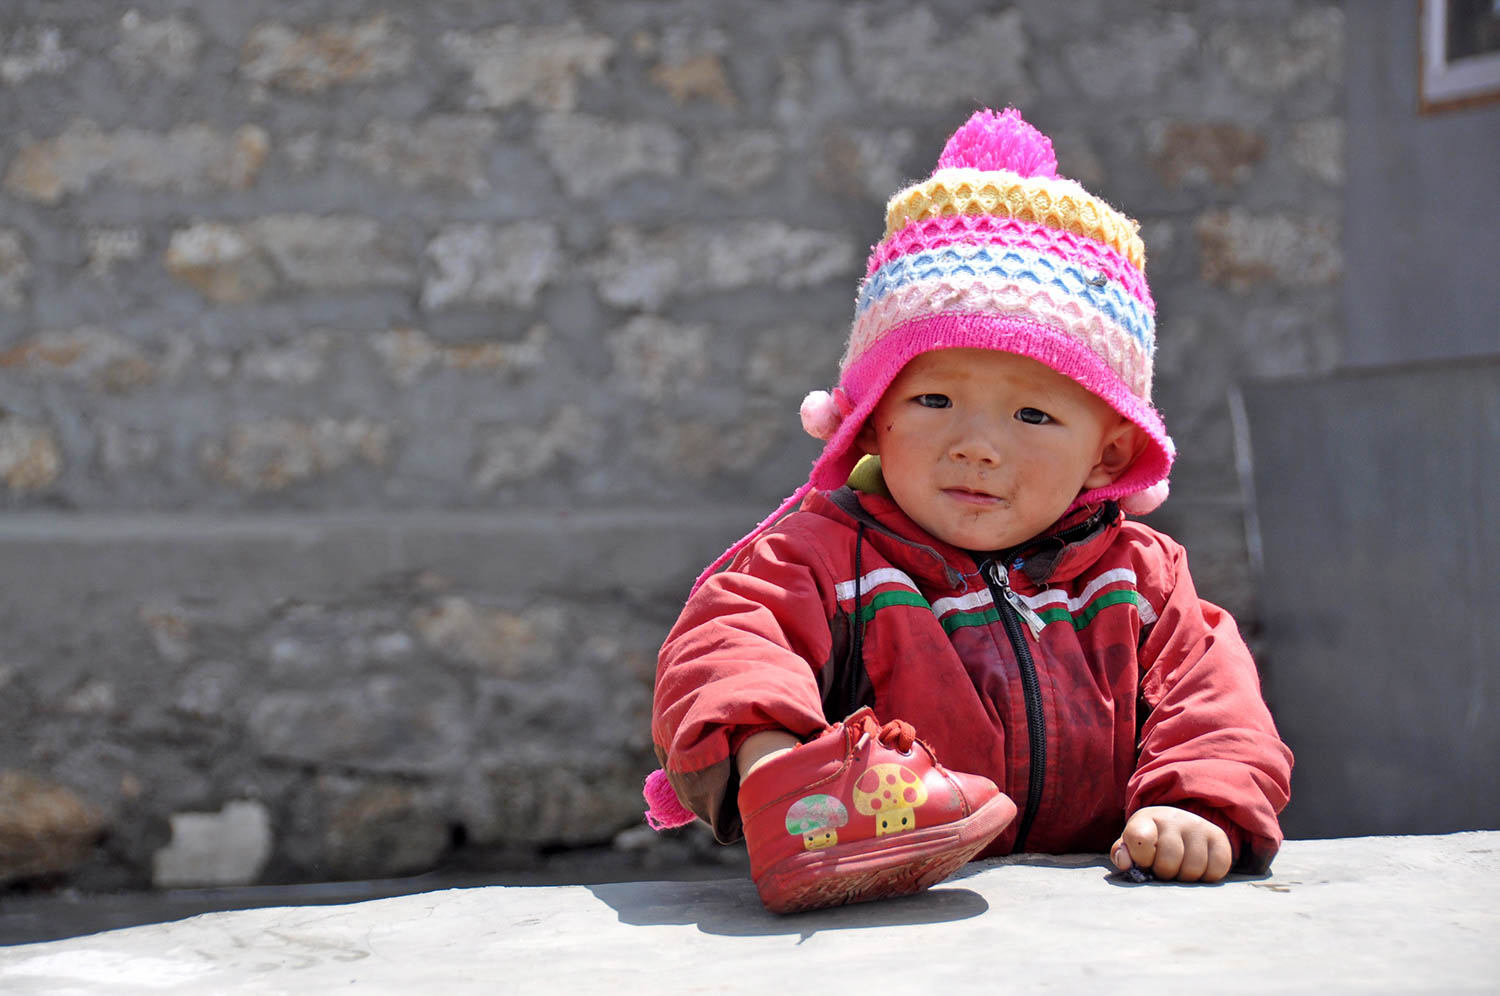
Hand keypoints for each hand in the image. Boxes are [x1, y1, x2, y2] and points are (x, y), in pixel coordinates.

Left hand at [1110, 806, 1232, 882]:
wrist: (1179, 822)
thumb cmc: (1150, 840)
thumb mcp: (1131, 843)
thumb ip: (1121, 854)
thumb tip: (1125, 863)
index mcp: (1146, 819)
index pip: (1139, 838)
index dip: (1141, 858)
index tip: (1144, 862)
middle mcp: (1173, 818)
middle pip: (1168, 861)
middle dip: (1164, 872)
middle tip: (1163, 868)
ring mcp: (1198, 826)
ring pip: (1193, 868)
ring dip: (1185, 877)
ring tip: (1179, 868)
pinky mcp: (1219, 837)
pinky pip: (1216, 870)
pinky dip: (1206, 876)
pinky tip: (1197, 868)